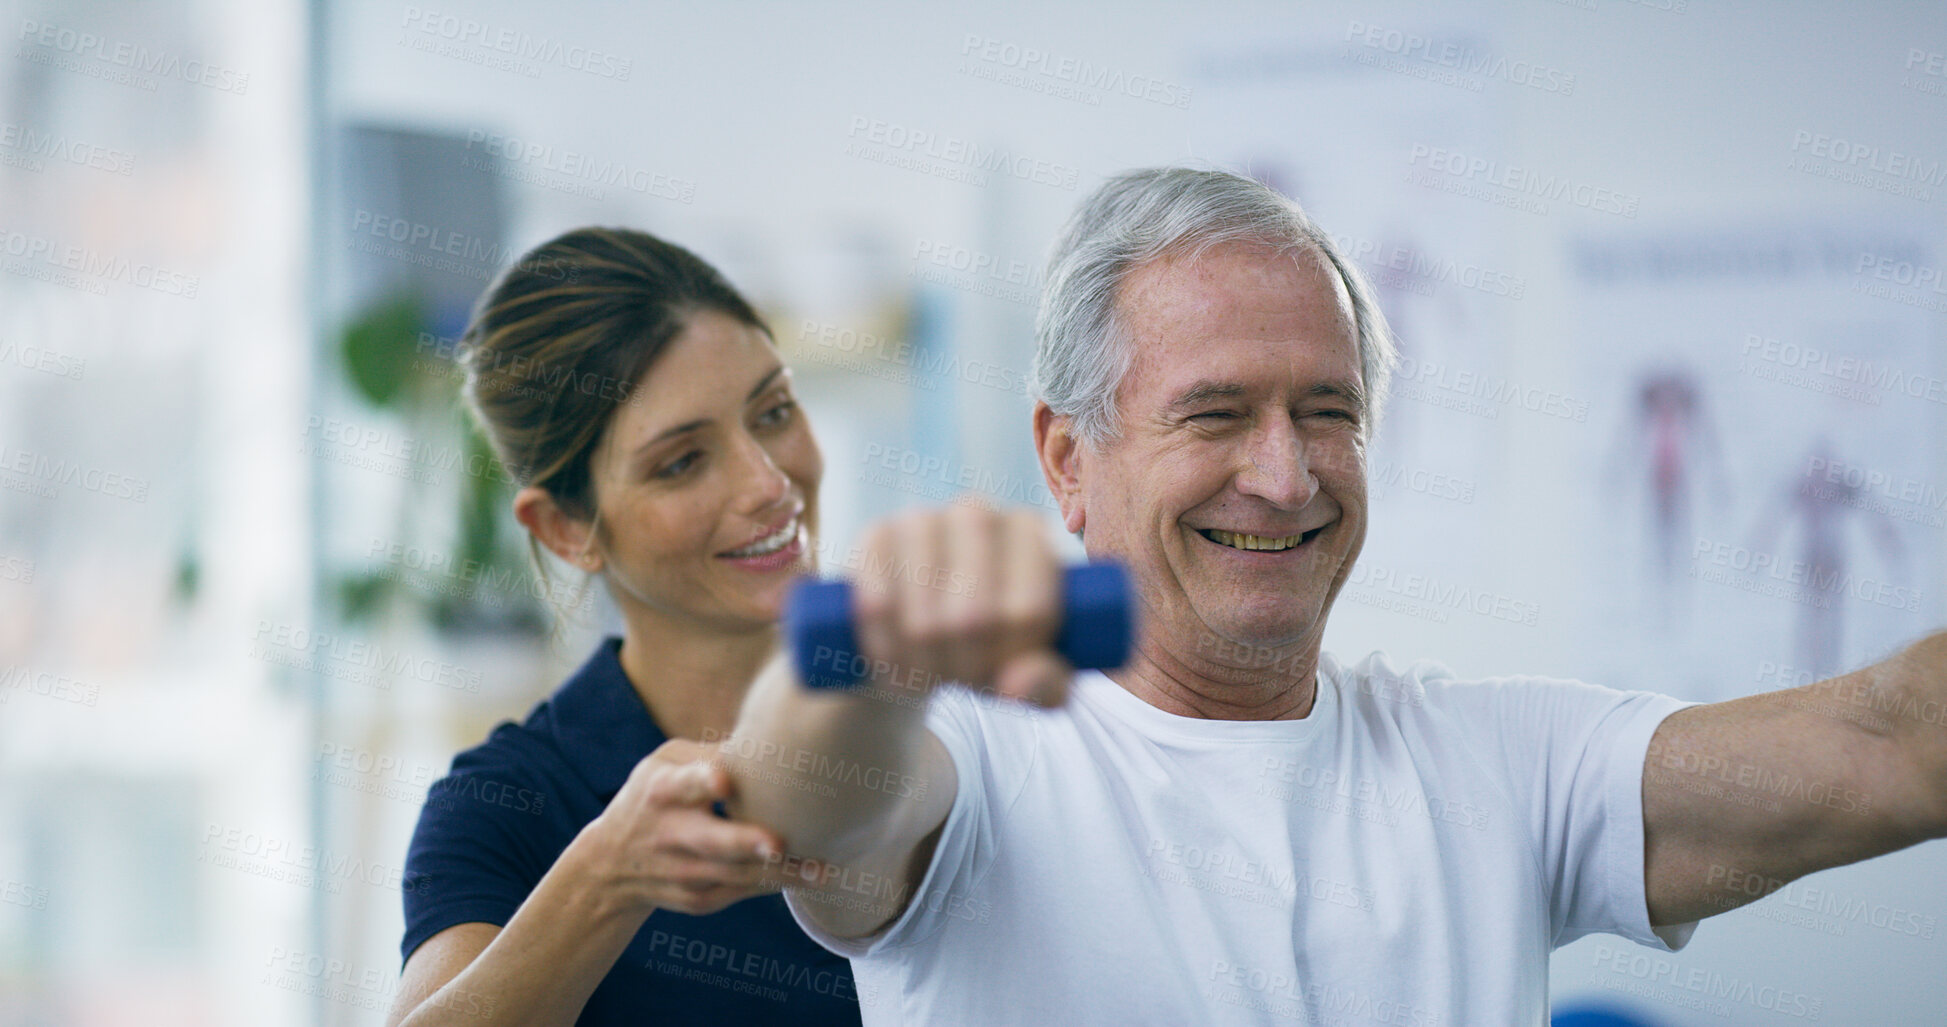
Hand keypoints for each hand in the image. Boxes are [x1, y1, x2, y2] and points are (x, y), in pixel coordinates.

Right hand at [581, 739, 793, 915]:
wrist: (610, 865)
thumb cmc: (654, 796)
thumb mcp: (666, 763)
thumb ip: (711, 753)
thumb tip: (770, 738)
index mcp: (662, 791)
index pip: (682, 785)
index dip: (702, 781)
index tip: (723, 781)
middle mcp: (669, 835)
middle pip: (710, 841)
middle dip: (744, 843)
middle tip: (779, 843)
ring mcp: (682, 872)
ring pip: (735, 876)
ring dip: (780, 874)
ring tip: (821, 869)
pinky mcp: (697, 899)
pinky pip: (741, 892)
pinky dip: (773, 884)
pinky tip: (806, 876)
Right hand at [852, 504, 1070, 706]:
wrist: (914, 638)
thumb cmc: (986, 649)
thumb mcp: (1025, 675)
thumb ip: (1044, 685)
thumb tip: (1019, 685)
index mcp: (1031, 535)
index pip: (1029, 612)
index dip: (1010, 658)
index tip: (1001, 669)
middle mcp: (977, 513)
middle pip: (973, 618)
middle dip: (963, 666)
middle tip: (959, 675)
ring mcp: (920, 519)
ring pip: (923, 620)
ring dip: (922, 664)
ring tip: (926, 671)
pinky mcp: (873, 537)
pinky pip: (876, 608)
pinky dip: (884, 648)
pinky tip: (890, 656)